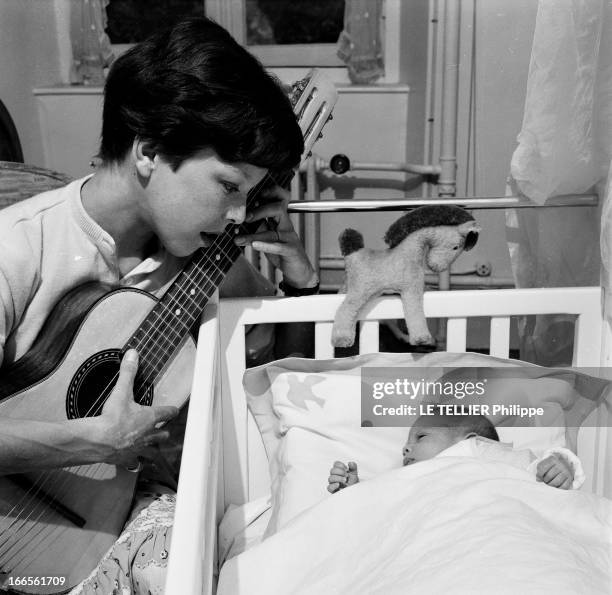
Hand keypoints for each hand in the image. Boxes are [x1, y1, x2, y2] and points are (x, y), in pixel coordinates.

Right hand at [94, 350, 178, 469]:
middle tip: (163, 429)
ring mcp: (139, 449)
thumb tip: (132, 354)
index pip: (168, 413)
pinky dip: (135, 463)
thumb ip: (128, 372)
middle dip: (163, 431)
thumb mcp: (121, 391)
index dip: (171, 411)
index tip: (173, 410)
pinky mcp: (127, 459)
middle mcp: (148, 435)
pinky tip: (134, 463)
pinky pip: (135, 463)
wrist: (98, 441)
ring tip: (154, 449)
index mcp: (150, 418)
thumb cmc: (112, 417)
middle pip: (162, 435)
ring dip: (153, 449)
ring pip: (153, 452)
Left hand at [234, 186, 316, 287]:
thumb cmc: (282, 253)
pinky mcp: (292, 250)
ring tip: (239, 239)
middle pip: (278, 209)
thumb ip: (259, 228)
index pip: (280, 200)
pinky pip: (279, 246)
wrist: (297, 271)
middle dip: (260, 211)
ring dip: (254, 234)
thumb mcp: (268, 237)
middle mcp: (287, 226)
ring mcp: (290, 238)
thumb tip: (241, 220)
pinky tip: (254, 245)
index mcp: (282, 220)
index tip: (254, 195)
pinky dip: (265, 245)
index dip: (271, 193)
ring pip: (273, 231)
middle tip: (245, 218)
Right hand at [327, 461, 358, 492]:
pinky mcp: (333, 490)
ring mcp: (333, 483)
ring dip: (338, 478)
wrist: (355, 491)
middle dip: (340, 472)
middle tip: (347, 475)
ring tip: (345, 480)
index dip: (341, 465)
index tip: (347, 469)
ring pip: (330, 478)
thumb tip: (350, 463)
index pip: (336, 464)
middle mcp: (335, 476)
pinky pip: (329, 487)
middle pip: (332, 470)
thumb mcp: (354, 473)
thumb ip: (353, 466)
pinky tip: (338, 485)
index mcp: (339, 470)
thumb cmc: (353, 481)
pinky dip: (333, 485)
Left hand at [536, 453, 572, 488]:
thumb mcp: (545, 463)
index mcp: (552, 458)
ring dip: (551, 485)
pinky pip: (564, 487)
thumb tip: (538, 480)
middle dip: (545, 480)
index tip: (539, 476)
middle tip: (545, 481)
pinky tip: (556, 486)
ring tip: (549, 483)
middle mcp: (561, 464)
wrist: (565, 462)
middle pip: (549, 476)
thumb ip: (539, 470)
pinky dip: (558, 488)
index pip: (542, 468)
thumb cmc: (551, 464)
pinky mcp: (571, 478)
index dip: (539, 474)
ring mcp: (567, 471)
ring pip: (556, 482)